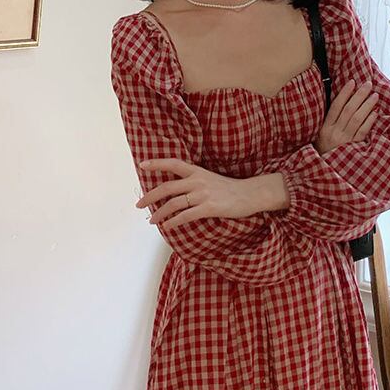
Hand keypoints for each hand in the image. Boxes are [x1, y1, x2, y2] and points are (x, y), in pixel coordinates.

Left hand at [135, 158, 258, 230]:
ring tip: (152, 220)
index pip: (173, 164)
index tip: (142, 165)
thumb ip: (194, 182)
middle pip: (167, 187)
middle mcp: (197, 180)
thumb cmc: (230, 189)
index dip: (157, 163)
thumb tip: (176, 193)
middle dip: (149, 197)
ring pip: (173, 203)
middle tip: (138, 205)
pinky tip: (168, 226)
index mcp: (197, 171)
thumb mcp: (210, 179)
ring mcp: (203, 194)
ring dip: (159, 213)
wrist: (250, 194)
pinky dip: (174, 221)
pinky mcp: (209, 207)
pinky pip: (186, 215)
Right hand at [314, 78, 378, 154]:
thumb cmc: (323, 151)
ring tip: (375, 96)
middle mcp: (334, 133)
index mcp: (324, 128)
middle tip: (368, 85)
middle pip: (349, 110)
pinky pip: (363, 132)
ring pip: (357, 119)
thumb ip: (329, 121)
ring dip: (367, 105)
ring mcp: (344, 141)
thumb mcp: (319, 135)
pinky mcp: (353, 148)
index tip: (352, 82)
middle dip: (359, 96)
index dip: (345, 93)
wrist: (325, 171)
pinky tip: (375, 113)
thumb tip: (340, 102)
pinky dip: (369, 121)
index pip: (336, 106)